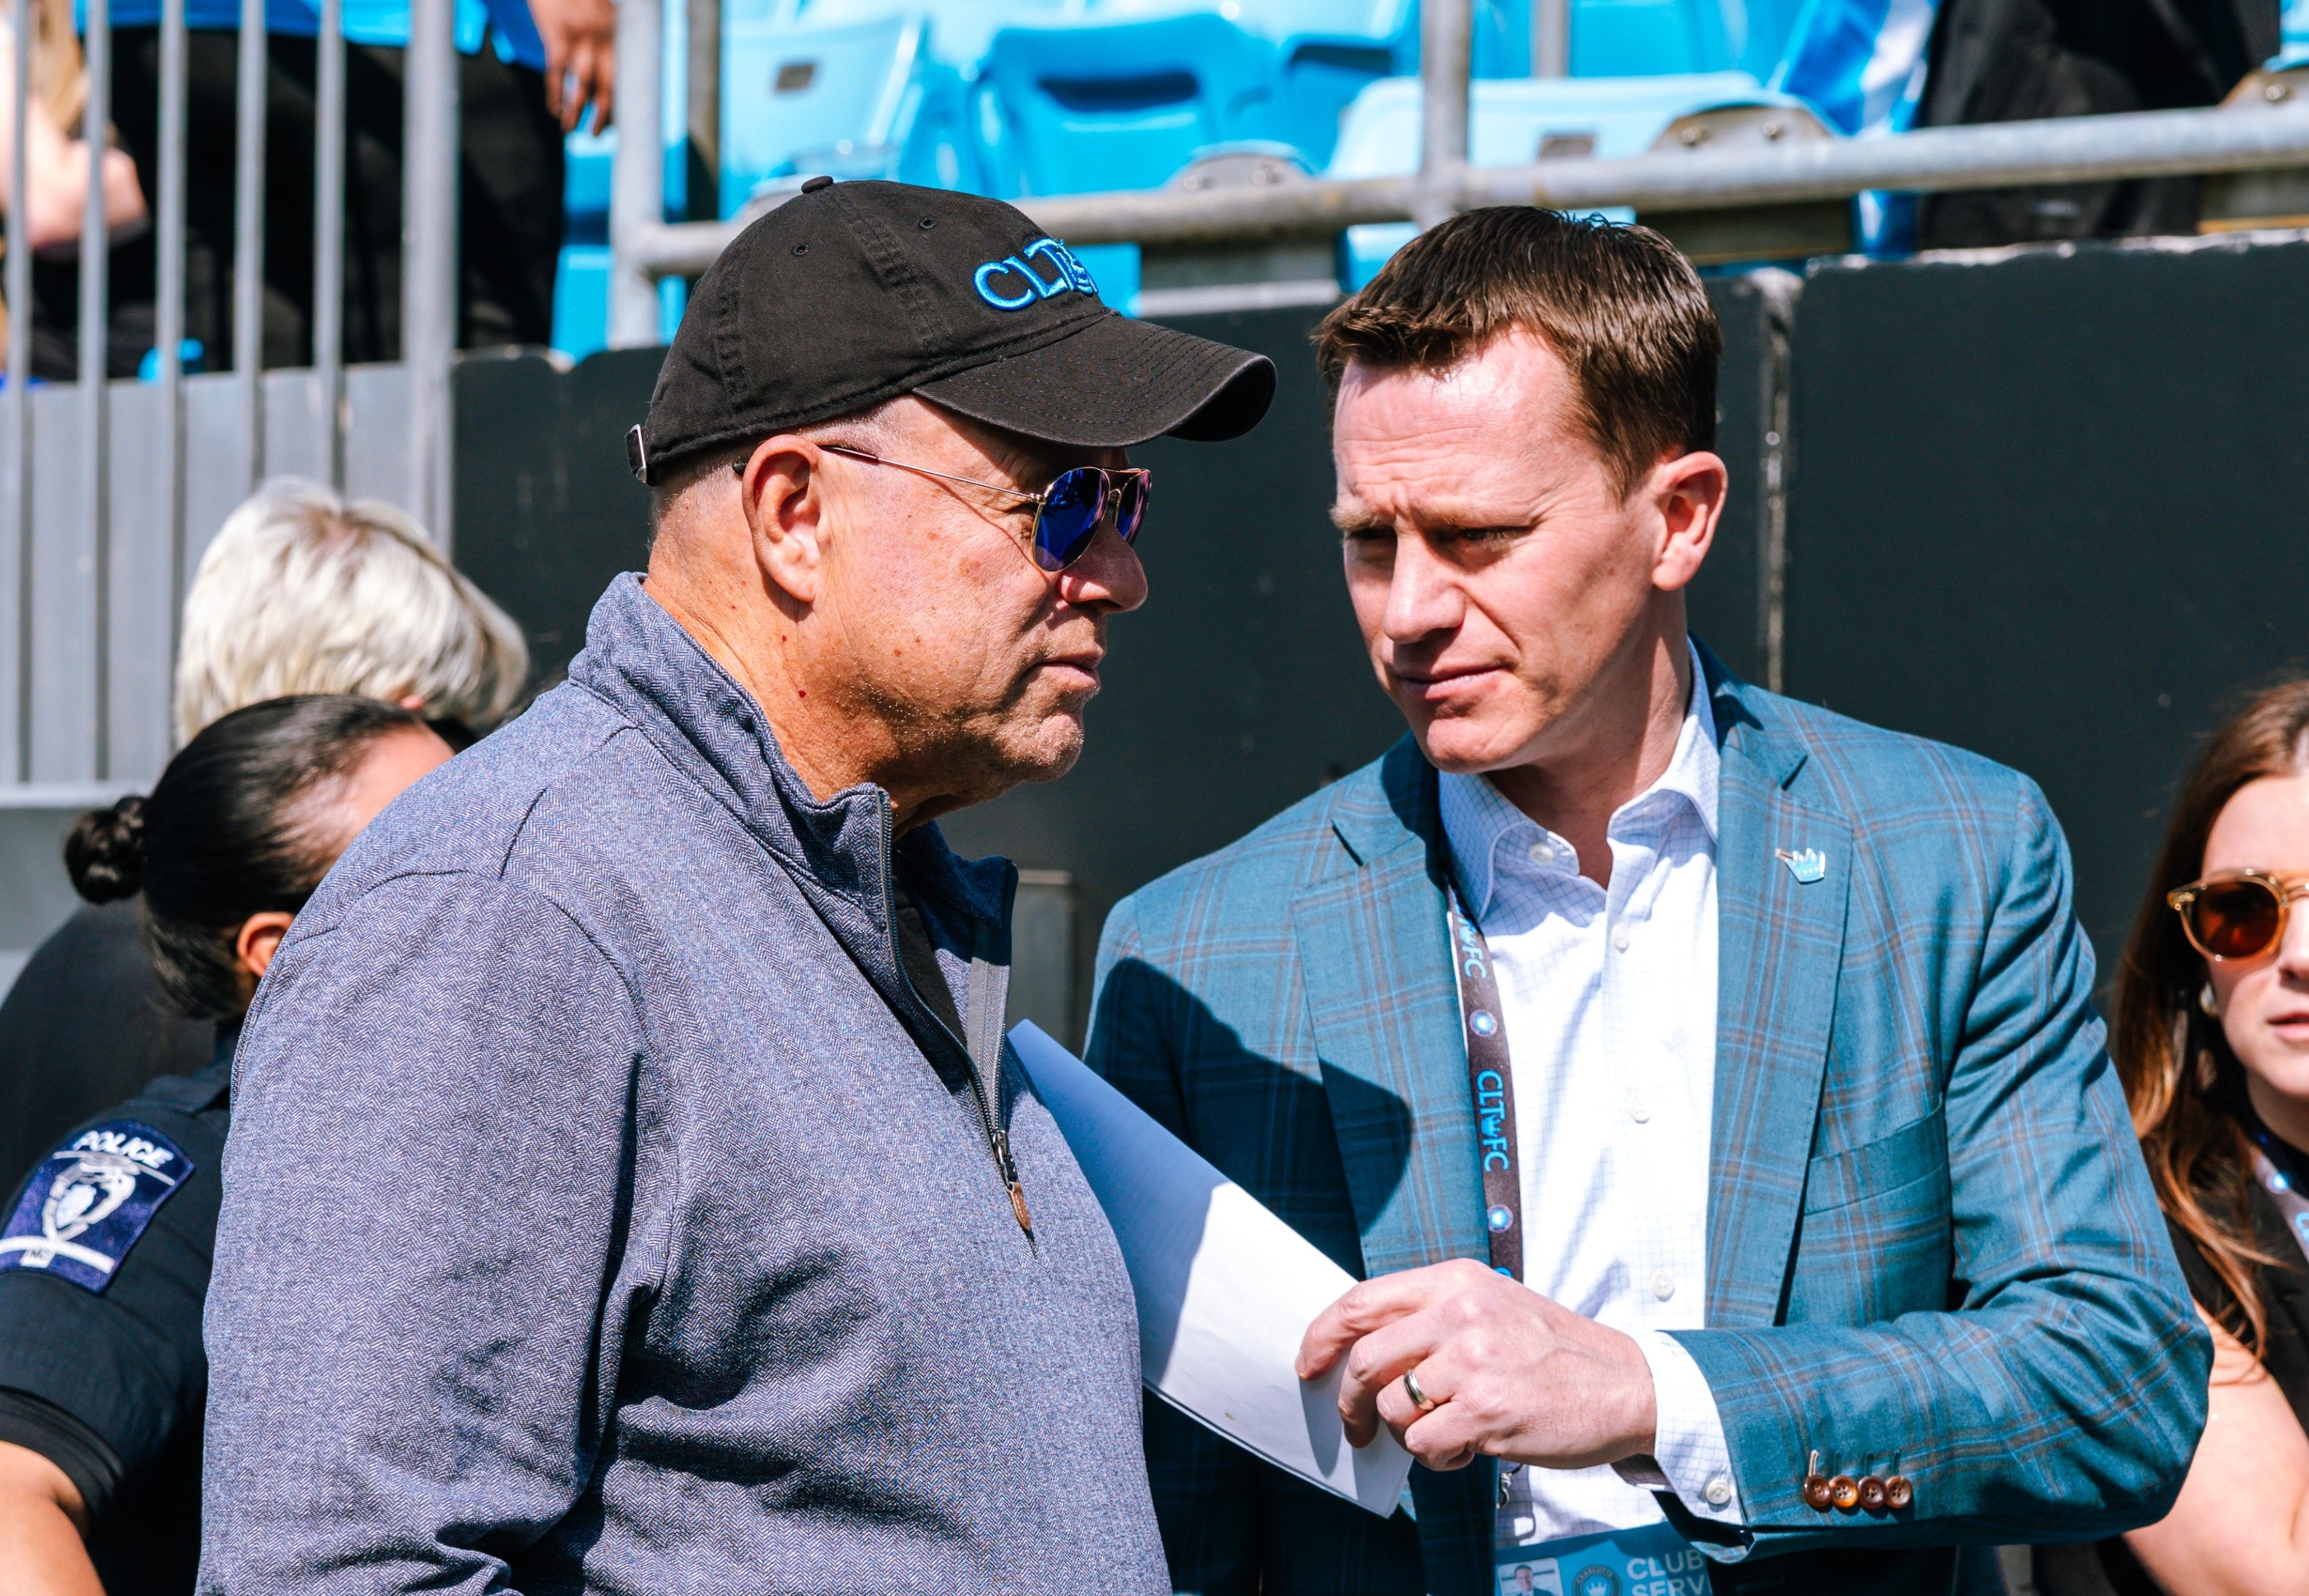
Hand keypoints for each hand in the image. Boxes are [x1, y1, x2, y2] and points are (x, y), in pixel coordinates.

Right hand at [525, 0, 615, 131]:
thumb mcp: (595, 9)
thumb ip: (603, 34)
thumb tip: (603, 69)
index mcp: (615, 31)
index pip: (623, 75)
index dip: (619, 102)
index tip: (614, 123)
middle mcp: (603, 36)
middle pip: (609, 85)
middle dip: (602, 114)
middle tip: (596, 135)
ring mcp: (580, 36)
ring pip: (582, 84)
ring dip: (575, 110)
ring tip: (568, 129)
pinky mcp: (557, 34)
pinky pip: (556, 73)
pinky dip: (554, 94)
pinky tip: (554, 108)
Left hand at [1295, 1258, 1658, 1472]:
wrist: (1624, 1383)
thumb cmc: (1552, 1350)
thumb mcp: (1492, 1304)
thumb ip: (1432, 1316)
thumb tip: (1363, 1351)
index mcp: (1455, 1281)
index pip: (1361, 1302)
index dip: (1321, 1336)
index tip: (1308, 1364)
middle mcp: (1460, 1314)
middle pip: (1364, 1360)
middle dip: (1349, 1401)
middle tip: (1356, 1425)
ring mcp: (1473, 1362)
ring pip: (1392, 1407)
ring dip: (1401, 1433)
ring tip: (1437, 1434)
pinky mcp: (1487, 1412)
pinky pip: (1424, 1444)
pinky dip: (1434, 1458)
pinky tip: (1462, 1451)